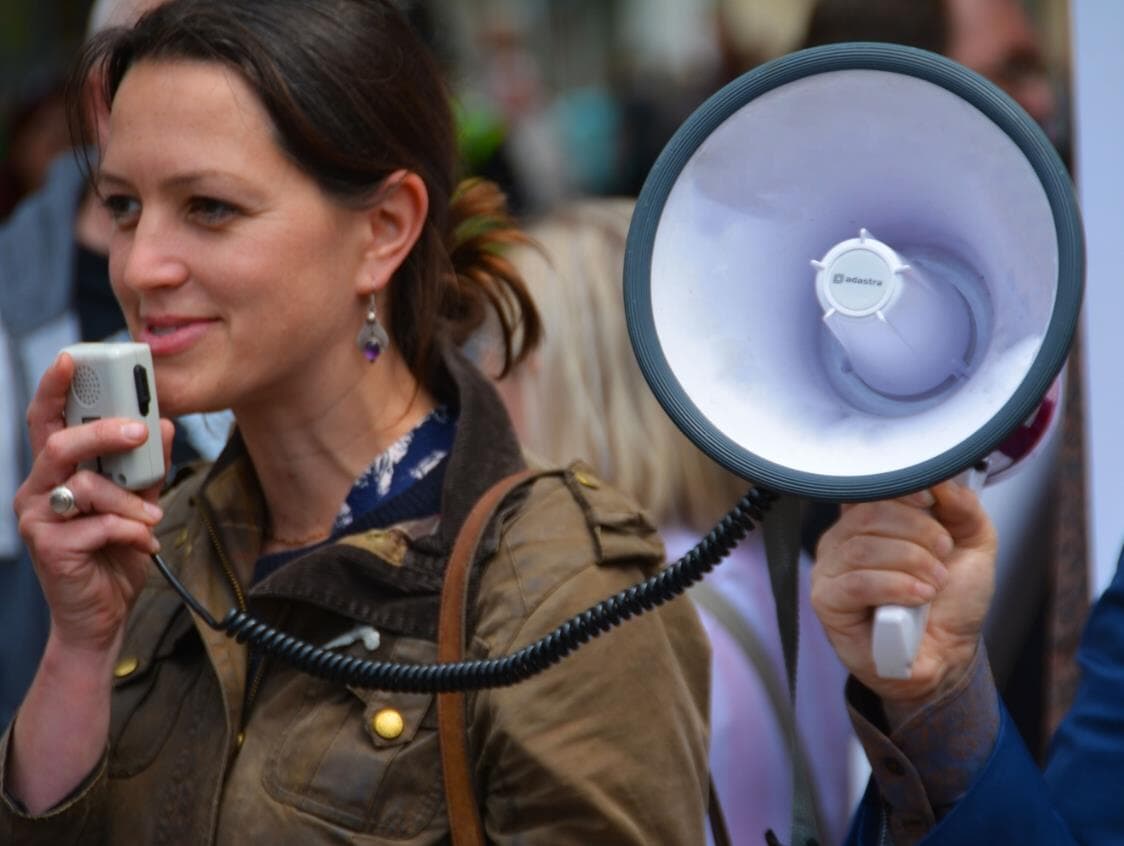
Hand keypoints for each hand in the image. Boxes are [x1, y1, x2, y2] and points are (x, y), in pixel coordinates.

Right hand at [13, 352, 174, 655]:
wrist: (102, 615)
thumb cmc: (115, 553)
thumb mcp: (139, 503)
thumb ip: (147, 467)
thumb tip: (165, 424)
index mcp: (57, 472)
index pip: (48, 420)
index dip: (55, 387)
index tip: (74, 357)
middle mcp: (38, 490)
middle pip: (60, 444)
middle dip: (104, 432)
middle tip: (141, 431)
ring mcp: (38, 519)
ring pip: (85, 487)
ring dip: (130, 501)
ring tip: (152, 519)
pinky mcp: (49, 548)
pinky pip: (97, 526)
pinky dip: (131, 532)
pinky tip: (143, 543)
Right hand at [810, 480, 996, 716]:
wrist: (948, 655)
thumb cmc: (950, 602)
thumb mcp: (973, 545)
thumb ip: (963, 508)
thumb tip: (942, 480)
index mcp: (870, 520)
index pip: (870, 487)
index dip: (900, 489)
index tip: (931, 501)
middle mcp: (843, 540)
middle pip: (869, 514)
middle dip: (918, 532)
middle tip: (943, 555)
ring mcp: (830, 570)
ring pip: (863, 548)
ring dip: (912, 563)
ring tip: (934, 583)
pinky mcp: (827, 601)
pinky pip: (856, 583)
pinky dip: (895, 586)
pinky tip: (918, 597)